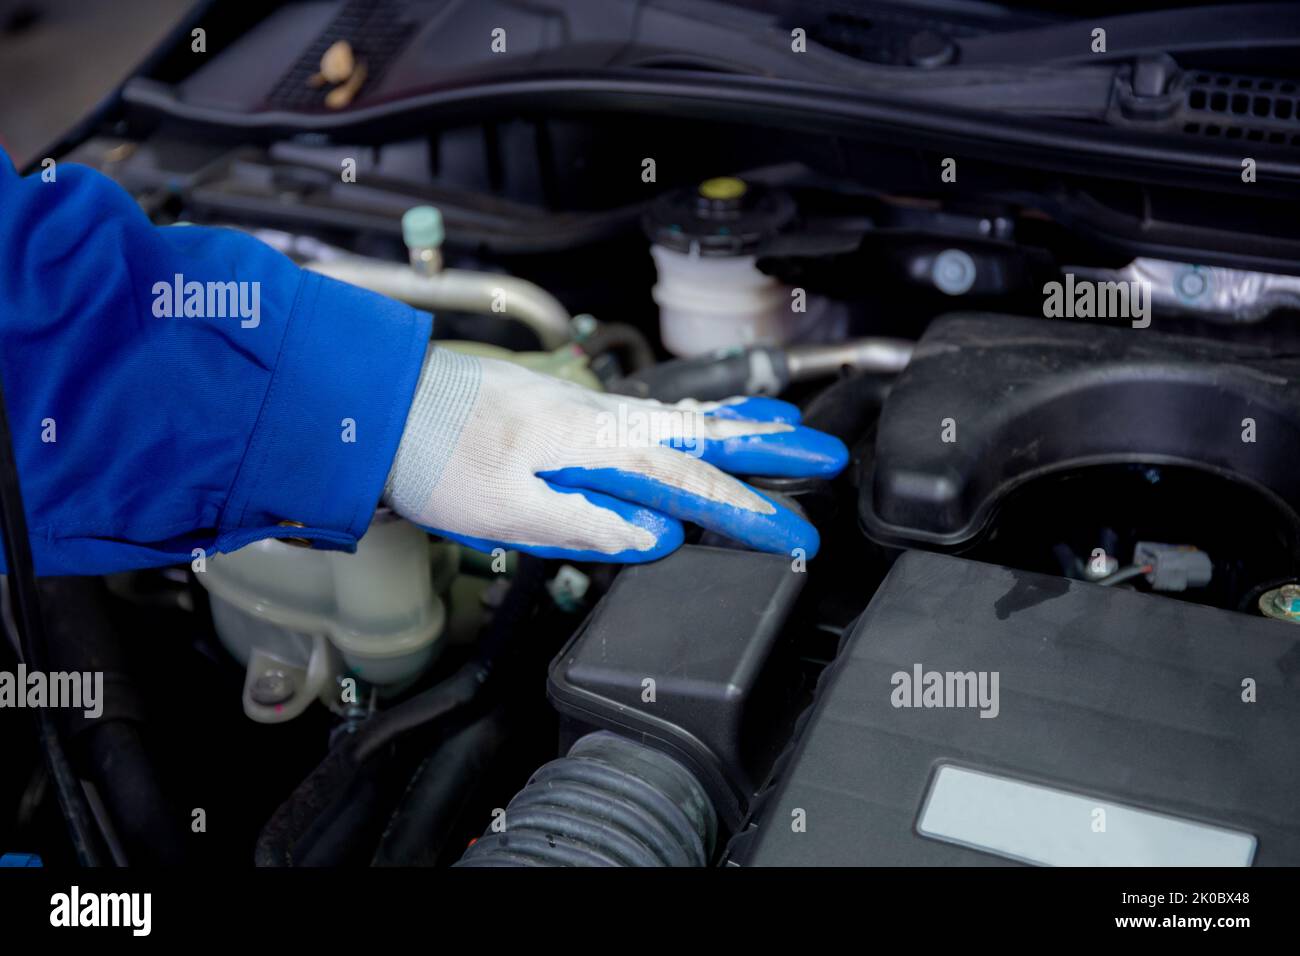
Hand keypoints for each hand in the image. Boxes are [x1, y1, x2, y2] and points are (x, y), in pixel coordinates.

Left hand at [383, 347, 847, 561]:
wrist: (377, 403)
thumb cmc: (430, 456)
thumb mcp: (504, 509)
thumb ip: (586, 523)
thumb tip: (657, 538)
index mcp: (592, 446)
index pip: (689, 484)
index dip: (748, 513)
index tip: (797, 534)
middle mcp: (599, 418)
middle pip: (701, 434)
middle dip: (767, 448)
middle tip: (825, 452)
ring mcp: (583, 408)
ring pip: (676, 416)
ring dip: (734, 425)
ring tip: (780, 426)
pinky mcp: (565, 410)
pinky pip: (645, 413)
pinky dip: (687, 417)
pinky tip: (693, 424)